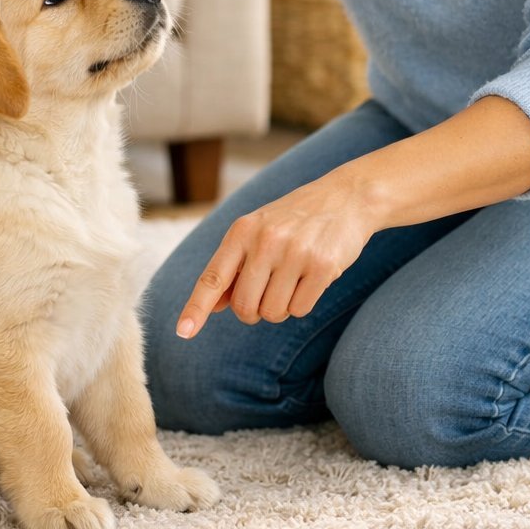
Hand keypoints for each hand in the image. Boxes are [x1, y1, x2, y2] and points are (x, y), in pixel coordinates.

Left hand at [175, 170, 376, 338]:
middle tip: (268, 292)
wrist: (346, 197)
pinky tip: (311, 278)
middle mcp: (265, 240)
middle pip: (244, 306)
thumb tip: (214, 305)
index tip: (183, 332)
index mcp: (242, 231)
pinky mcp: (322, 266)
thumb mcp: (258, 231)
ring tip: (292, 279)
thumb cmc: (295, 220)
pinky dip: (302, 303)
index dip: (196, 307)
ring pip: (273, 313)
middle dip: (253, 311)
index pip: (213, 277)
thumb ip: (234, 266)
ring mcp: (294, 252)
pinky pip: (300, 310)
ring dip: (281, 307)